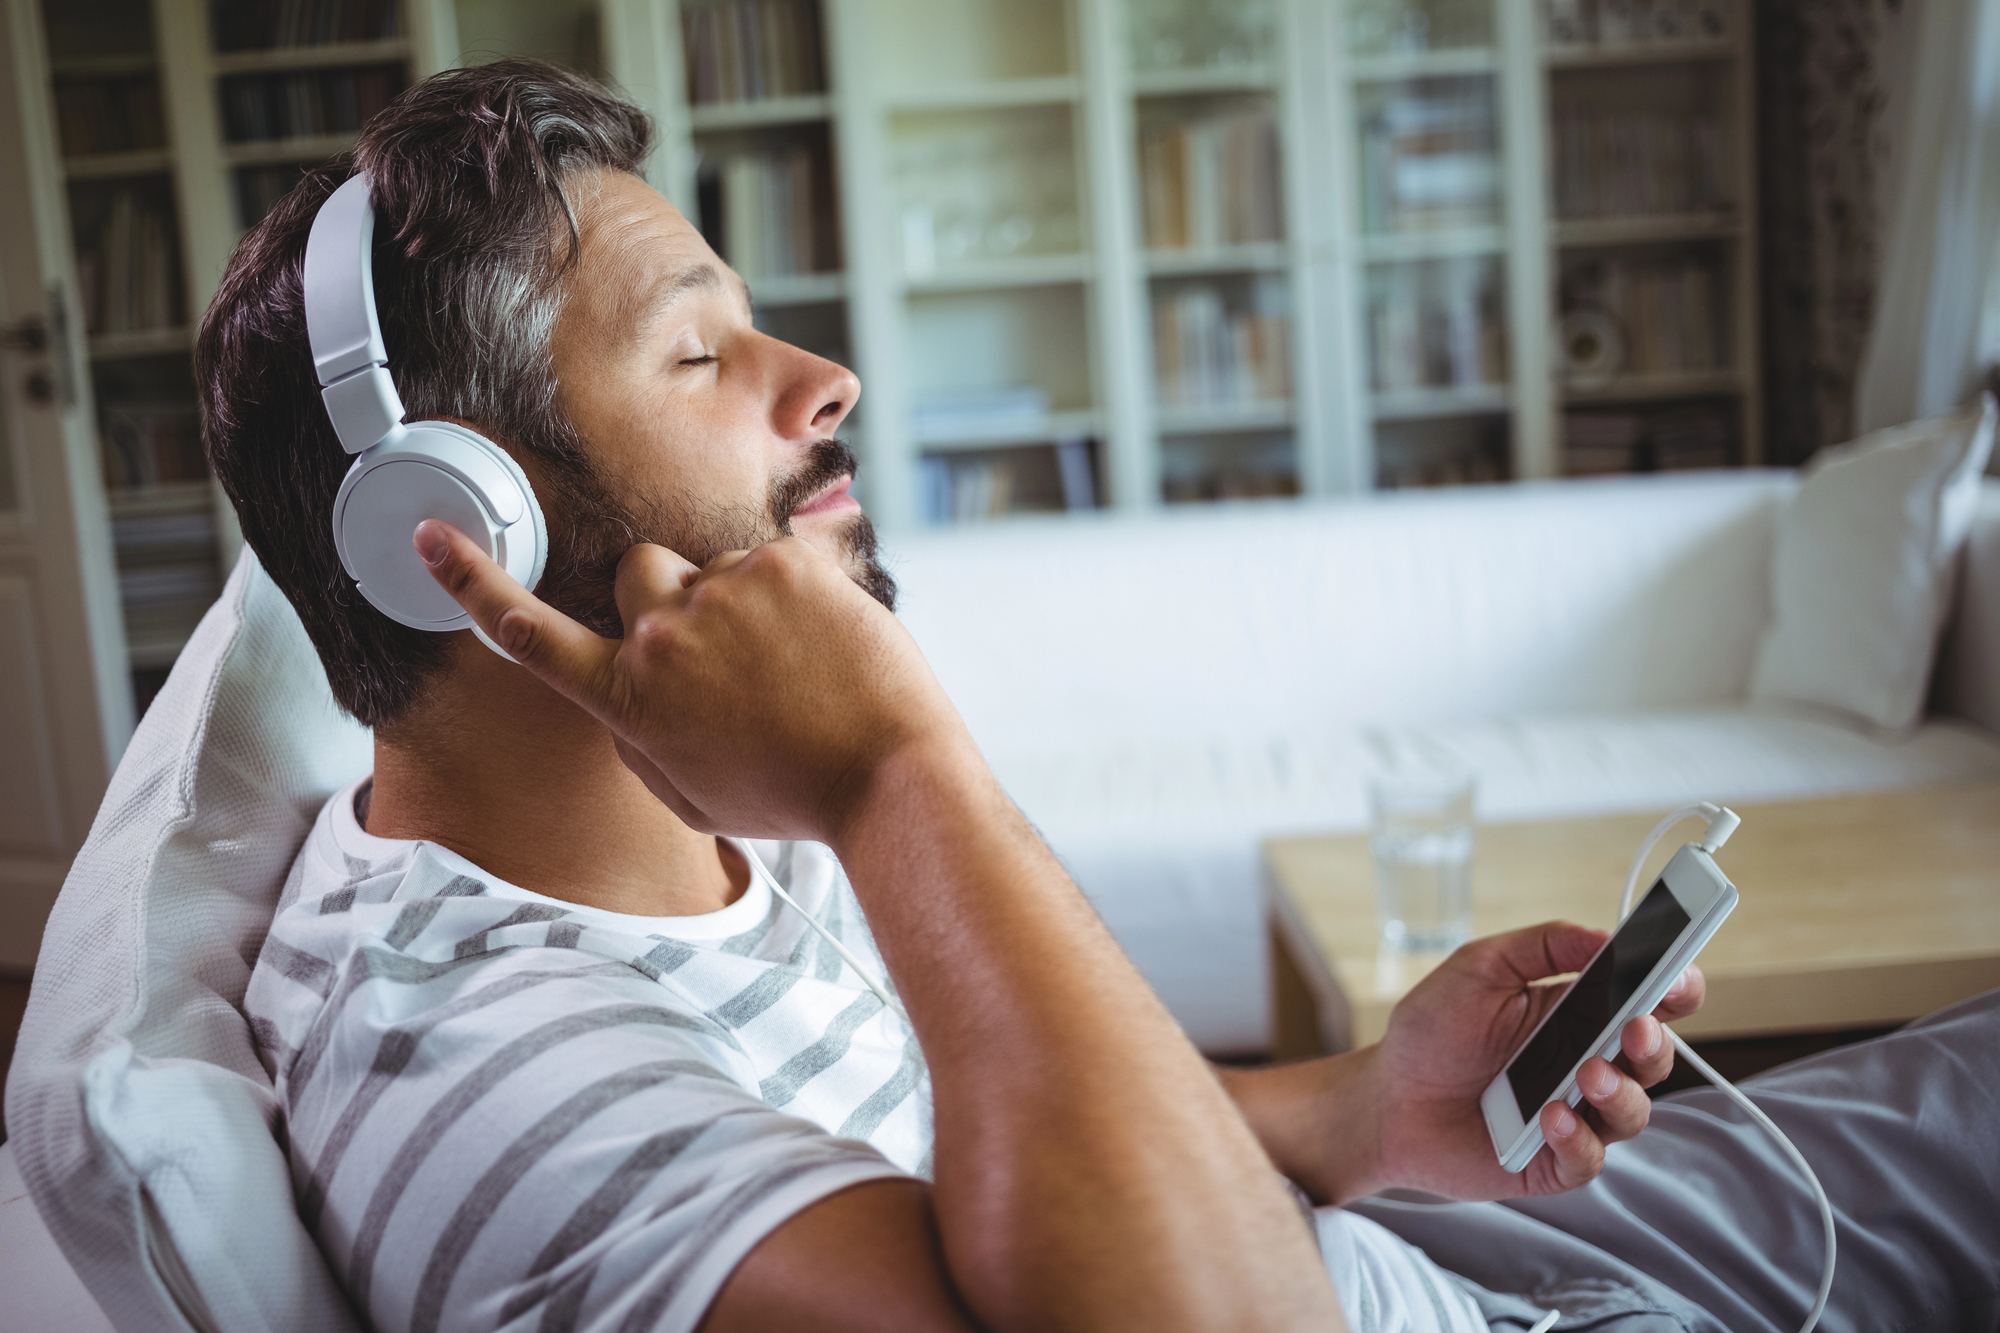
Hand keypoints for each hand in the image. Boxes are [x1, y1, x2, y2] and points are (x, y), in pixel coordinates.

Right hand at [414, 520, 968, 844]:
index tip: (434, 539)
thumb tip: (631, 685)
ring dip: (740, 600)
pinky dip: (793, 594)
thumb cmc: (796, 794)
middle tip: (728, 649)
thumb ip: (641, 734)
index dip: (473, 585)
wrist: (889, 774)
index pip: (529, 634)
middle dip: (667, 596)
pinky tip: (823, 645)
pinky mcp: (781, 565)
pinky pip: (771, 561)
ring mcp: (722, 594)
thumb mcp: (690, 794)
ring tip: (794, 664)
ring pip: (713, 567)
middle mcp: (660, 640)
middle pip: (635, 574)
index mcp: (629, 701)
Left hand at [1361, 922, 1705, 1201]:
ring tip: (1585, 1074)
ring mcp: (1576, 1115)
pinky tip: (1549, 1117)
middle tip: (1635, 1027)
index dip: (1675, 987)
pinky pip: (1589, 1158)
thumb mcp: (1480, 967)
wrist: (1385, 1098)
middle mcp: (1588, 1063)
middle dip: (1654, 1041)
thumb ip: (1543, 945)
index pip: (1650, 1000)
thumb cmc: (1433, 1031)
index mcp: (1580, 1013)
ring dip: (1619, 1091)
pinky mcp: (1554, 1161)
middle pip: (1654, 1056)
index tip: (1677, 975)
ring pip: (1632, 1111)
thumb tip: (1607, 937)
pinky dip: (1577, 1137)